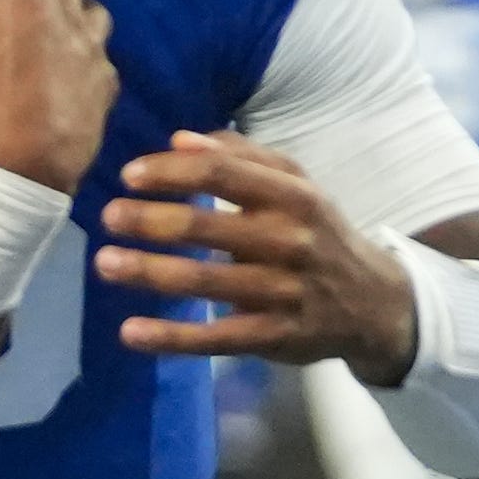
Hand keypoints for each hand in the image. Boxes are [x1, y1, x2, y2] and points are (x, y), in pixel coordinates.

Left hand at [101, 132, 427, 364]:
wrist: (374, 303)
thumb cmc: (319, 233)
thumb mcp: (297, 186)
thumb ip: (242, 158)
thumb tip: (179, 140)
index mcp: (293, 197)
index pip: (222, 175)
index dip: (171, 173)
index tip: (130, 176)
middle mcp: (290, 242)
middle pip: (206, 228)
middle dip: (149, 221)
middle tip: (107, 217)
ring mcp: (282, 293)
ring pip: (205, 282)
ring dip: (148, 272)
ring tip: (105, 263)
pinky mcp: (274, 337)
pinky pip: (215, 338)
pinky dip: (171, 338)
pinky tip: (130, 332)